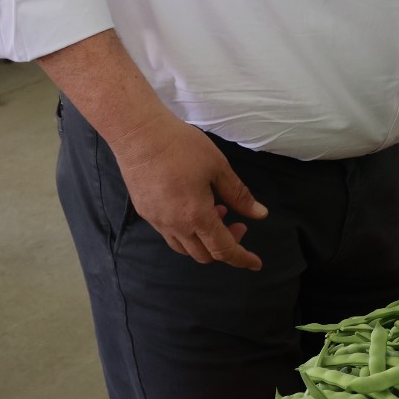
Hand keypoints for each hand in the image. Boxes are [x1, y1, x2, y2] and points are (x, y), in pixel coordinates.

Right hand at [113, 113, 268, 269]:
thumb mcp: (218, 168)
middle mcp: (173, 225)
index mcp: (195, 216)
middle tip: (238, 223)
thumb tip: (260, 214)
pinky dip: (188, 230)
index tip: (255, 263)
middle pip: (202, 254)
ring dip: (204, 240)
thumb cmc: (182, 147)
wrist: (139, 135)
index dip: (241, 259)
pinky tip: (196, 206)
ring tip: (218, 211)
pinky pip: (170, 234)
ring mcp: (156, 221)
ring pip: (184, 247)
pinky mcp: (145, 212)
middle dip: (225, 247)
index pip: (222, 249)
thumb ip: (239, 195)